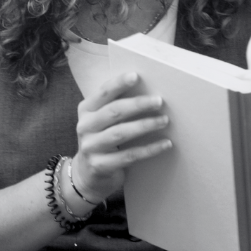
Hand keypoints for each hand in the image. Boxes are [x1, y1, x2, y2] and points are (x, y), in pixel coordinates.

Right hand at [71, 72, 172, 202]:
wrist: (87, 174)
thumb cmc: (102, 139)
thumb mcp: (103, 121)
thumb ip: (117, 106)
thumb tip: (149, 90)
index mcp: (86, 110)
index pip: (103, 93)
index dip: (119, 83)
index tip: (136, 76)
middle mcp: (85, 127)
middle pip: (114, 112)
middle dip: (138, 105)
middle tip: (159, 101)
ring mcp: (91, 147)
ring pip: (121, 133)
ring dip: (145, 125)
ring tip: (164, 120)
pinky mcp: (100, 166)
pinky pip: (129, 156)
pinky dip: (149, 149)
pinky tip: (165, 144)